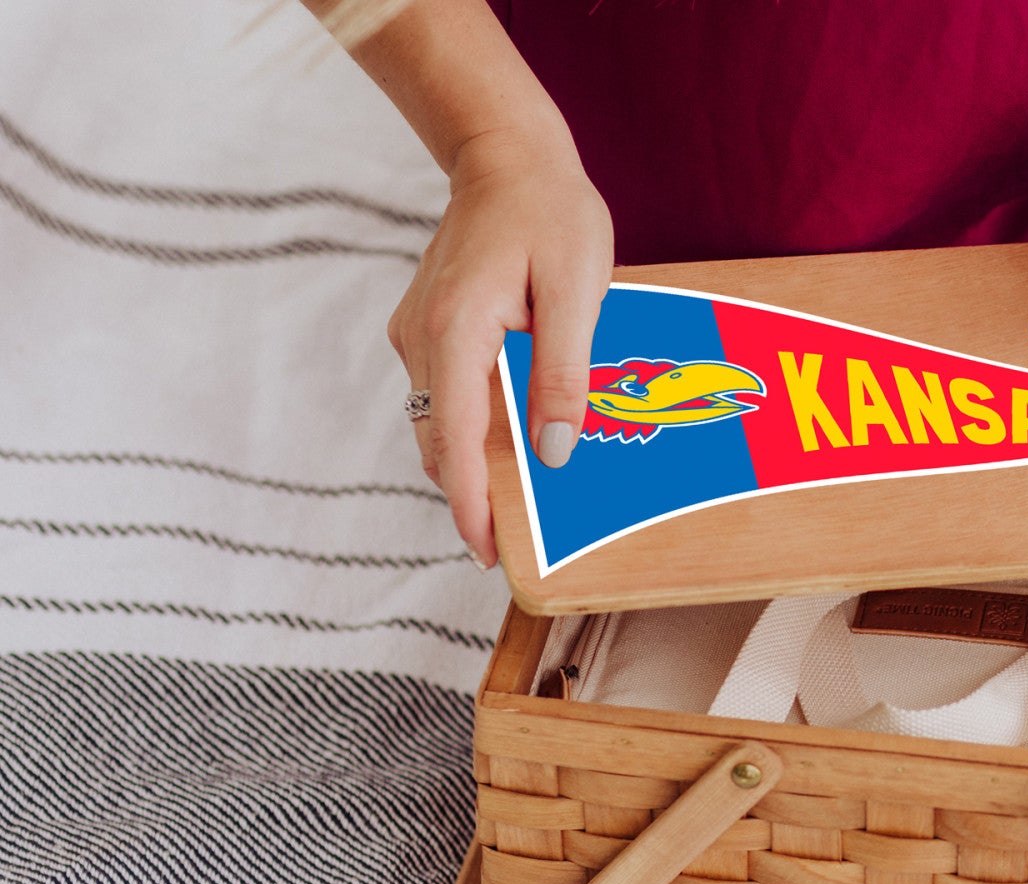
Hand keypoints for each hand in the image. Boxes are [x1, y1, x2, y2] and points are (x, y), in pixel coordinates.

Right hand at [387, 129, 611, 565]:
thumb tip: (554, 451)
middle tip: (523, 544)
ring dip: (475, 465)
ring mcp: (417, 335)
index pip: (454, 439)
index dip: (471, 504)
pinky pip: (448, 396)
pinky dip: (475, 428)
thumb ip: (563, 372)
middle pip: (440, 442)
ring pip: (440, 424)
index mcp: (454, 329)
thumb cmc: (550, 213)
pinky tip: (518, 441)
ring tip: (527, 503)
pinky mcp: (428, 331)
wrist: (507, 154)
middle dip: (474, 497)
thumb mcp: (576, 292)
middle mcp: (421, 338)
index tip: (486, 552)